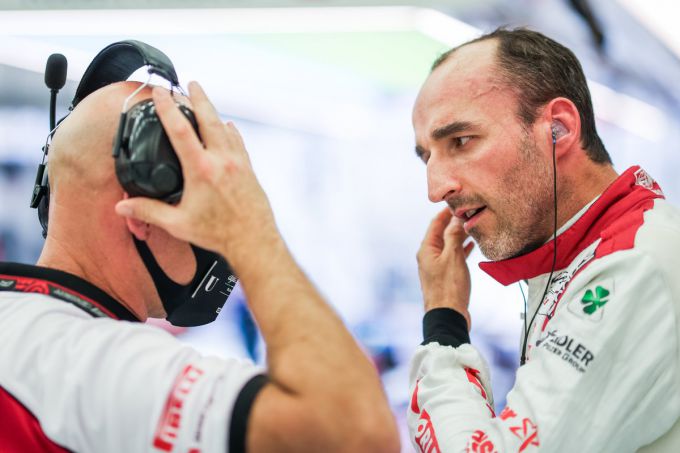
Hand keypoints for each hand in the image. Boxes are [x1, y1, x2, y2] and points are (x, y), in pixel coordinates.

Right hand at [115, 82, 277, 260]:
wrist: (254, 241)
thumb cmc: (220, 234)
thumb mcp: (179, 224)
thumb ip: (149, 212)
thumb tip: (123, 206)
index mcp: (202, 170)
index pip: (181, 129)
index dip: (168, 107)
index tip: (161, 92)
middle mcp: (222, 161)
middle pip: (209, 119)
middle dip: (198, 98)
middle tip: (190, 83)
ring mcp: (238, 163)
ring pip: (225, 129)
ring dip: (214, 112)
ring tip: (205, 100)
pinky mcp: (248, 170)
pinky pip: (238, 143)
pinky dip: (230, 132)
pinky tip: (228, 128)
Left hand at [417, 208, 474, 328]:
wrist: (447, 317)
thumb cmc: (449, 288)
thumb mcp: (453, 258)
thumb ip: (454, 236)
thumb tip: (455, 219)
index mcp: (426, 250)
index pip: (435, 224)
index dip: (446, 212)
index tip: (458, 203)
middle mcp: (428, 256)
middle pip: (441, 233)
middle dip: (454, 223)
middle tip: (469, 213)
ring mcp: (436, 266)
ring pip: (448, 245)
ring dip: (459, 236)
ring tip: (472, 226)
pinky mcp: (444, 276)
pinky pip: (452, 256)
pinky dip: (461, 249)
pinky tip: (471, 246)